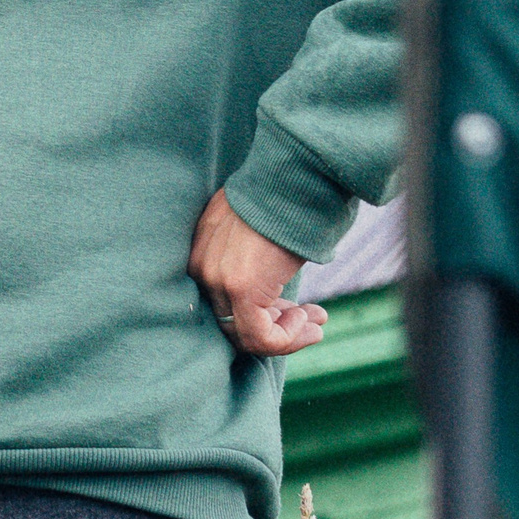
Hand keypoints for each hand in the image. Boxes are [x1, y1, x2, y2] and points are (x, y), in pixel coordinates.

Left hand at [189, 190, 326, 356]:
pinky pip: (261, 337)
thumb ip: (249, 259)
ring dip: (288, 336)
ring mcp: (218, 279)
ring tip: (316, 322)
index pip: (222, 304)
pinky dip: (289, 338)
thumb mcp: (253, 231)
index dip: (261, 315)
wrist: (290, 180)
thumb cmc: (280, 200)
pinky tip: (309, 318)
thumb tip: (270, 281)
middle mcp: (202, 268)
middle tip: (309, 320)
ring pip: (247, 336)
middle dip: (276, 327)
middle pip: (233, 323)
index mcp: (202, 254)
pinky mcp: (240, 288)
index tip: (293, 312)